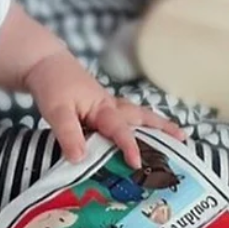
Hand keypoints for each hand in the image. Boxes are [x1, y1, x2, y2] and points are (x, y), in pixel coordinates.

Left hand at [23, 49, 185, 167]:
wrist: (45, 63)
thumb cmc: (52, 84)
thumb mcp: (56, 110)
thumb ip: (68, 134)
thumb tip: (81, 158)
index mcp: (103, 108)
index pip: (120, 130)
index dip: (129, 147)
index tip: (137, 164)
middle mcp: (111, 106)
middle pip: (142, 118)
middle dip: (163, 130)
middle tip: (183, 141)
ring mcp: (108, 106)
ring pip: (138, 117)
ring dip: (156, 126)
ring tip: (176, 138)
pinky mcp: (102, 108)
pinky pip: (127, 119)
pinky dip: (139, 125)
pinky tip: (143, 134)